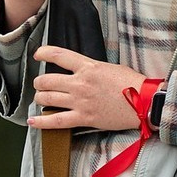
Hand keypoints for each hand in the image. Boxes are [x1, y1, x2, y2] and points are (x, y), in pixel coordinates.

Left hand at [28, 47, 146, 131]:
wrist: (145, 103)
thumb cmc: (133, 84)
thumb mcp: (111, 68)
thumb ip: (93, 69)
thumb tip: (83, 72)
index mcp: (89, 67)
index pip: (58, 55)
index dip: (44, 53)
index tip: (38, 55)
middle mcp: (80, 83)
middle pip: (47, 80)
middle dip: (40, 82)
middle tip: (41, 85)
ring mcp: (80, 102)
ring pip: (47, 98)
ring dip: (40, 98)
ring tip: (41, 99)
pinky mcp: (84, 118)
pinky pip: (56, 121)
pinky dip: (41, 122)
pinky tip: (32, 121)